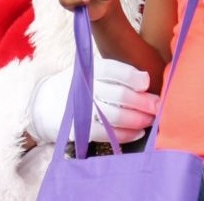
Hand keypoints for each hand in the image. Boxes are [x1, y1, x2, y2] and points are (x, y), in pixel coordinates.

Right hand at [27, 58, 158, 144]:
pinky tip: (138, 132)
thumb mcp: (93, 71)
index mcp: (92, 69)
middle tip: (158, 106)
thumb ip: (117, 75)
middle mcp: (87, 87)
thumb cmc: (81, 86)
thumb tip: (150, 80)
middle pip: (119, 95)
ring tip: (150, 120)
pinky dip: (126, 134)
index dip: (132, 76)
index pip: (114, 69)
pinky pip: (108, 134)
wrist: (46, 104)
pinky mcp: (79, 130)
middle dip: (143, 102)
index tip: (146, 83)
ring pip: (116, 116)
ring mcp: (82, 109)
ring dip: (138, 119)